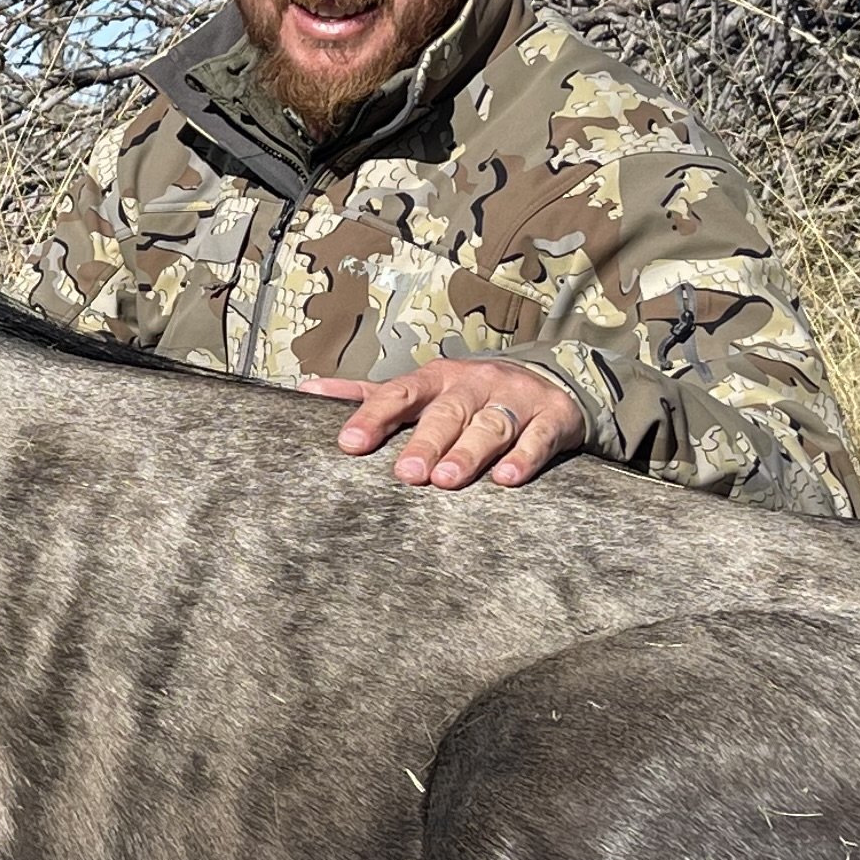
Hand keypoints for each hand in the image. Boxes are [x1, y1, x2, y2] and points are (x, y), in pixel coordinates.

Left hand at [299, 358, 584, 489]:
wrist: (551, 383)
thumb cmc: (470, 396)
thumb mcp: (422, 390)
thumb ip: (369, 397)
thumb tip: (307, 391)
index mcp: (436, 378)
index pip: (399, 393)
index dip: (373, 417)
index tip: (349, 444)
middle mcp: (475, 384)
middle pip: (447, 411)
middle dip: (426, 441)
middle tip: (406, 474)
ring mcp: (516, 398)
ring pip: (491, 424)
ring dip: (469, 451)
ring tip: (447, 480)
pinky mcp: (553, 417)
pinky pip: (539, 437)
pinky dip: (524, 458)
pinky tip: (507, 480)